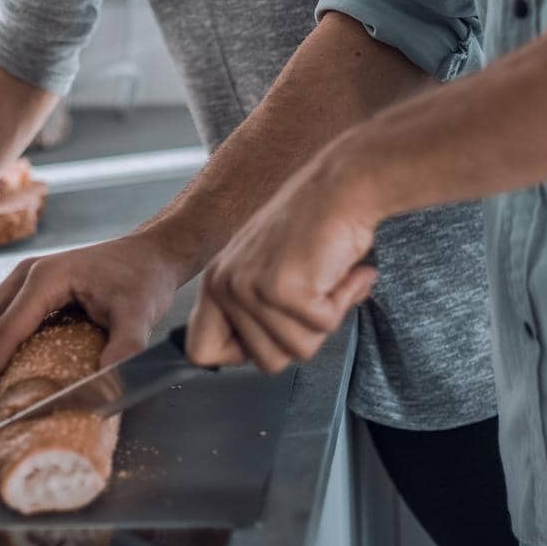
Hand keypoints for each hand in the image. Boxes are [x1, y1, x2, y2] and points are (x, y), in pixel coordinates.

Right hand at [0, 229, 185, 418]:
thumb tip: (105, 390)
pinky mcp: (30, 289)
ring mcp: (25, 279)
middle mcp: (27, 274)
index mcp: (47, 277)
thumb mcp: (140, 314)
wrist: (151, 254)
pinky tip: (6, 375)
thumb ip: (125, 348)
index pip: (3, 332)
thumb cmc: (144, 279)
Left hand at [186, 151, 378, 373]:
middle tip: (315, 294)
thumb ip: (259, 310)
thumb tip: (265, 355)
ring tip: (328, 276)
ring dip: (326, 317)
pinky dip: (344, 300)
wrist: (344, 183)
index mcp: (216, 280)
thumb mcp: (270, 266)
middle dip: (303, 335)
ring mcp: (250, 287)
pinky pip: (323, 326)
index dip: (242, 354)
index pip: (201, 351)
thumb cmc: (317, 221)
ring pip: (297, 350)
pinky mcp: (282, 288)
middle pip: (265, 362)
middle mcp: (225, 284)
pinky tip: (341, 270)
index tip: (273, 333)